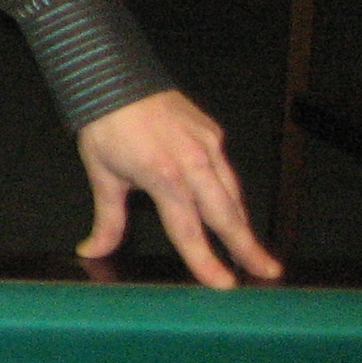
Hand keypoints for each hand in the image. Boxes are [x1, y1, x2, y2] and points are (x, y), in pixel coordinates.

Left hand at [74, 89, 279, 288]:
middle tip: (268, 272)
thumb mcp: (102, 175)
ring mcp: (207, 146)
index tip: (223, 284)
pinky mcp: (213, 133)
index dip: (206, 261)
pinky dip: (231, 192)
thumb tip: (92, 250)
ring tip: (254, 249)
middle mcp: (192, 163)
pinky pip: (226, 170)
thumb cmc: (105, 126)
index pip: (189, 230)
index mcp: (163, 177)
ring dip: (243, 222)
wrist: (113, 78)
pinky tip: (232, 209)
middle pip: (226, 215)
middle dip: (248, 246)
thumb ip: (107, 219)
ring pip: (232, 193)